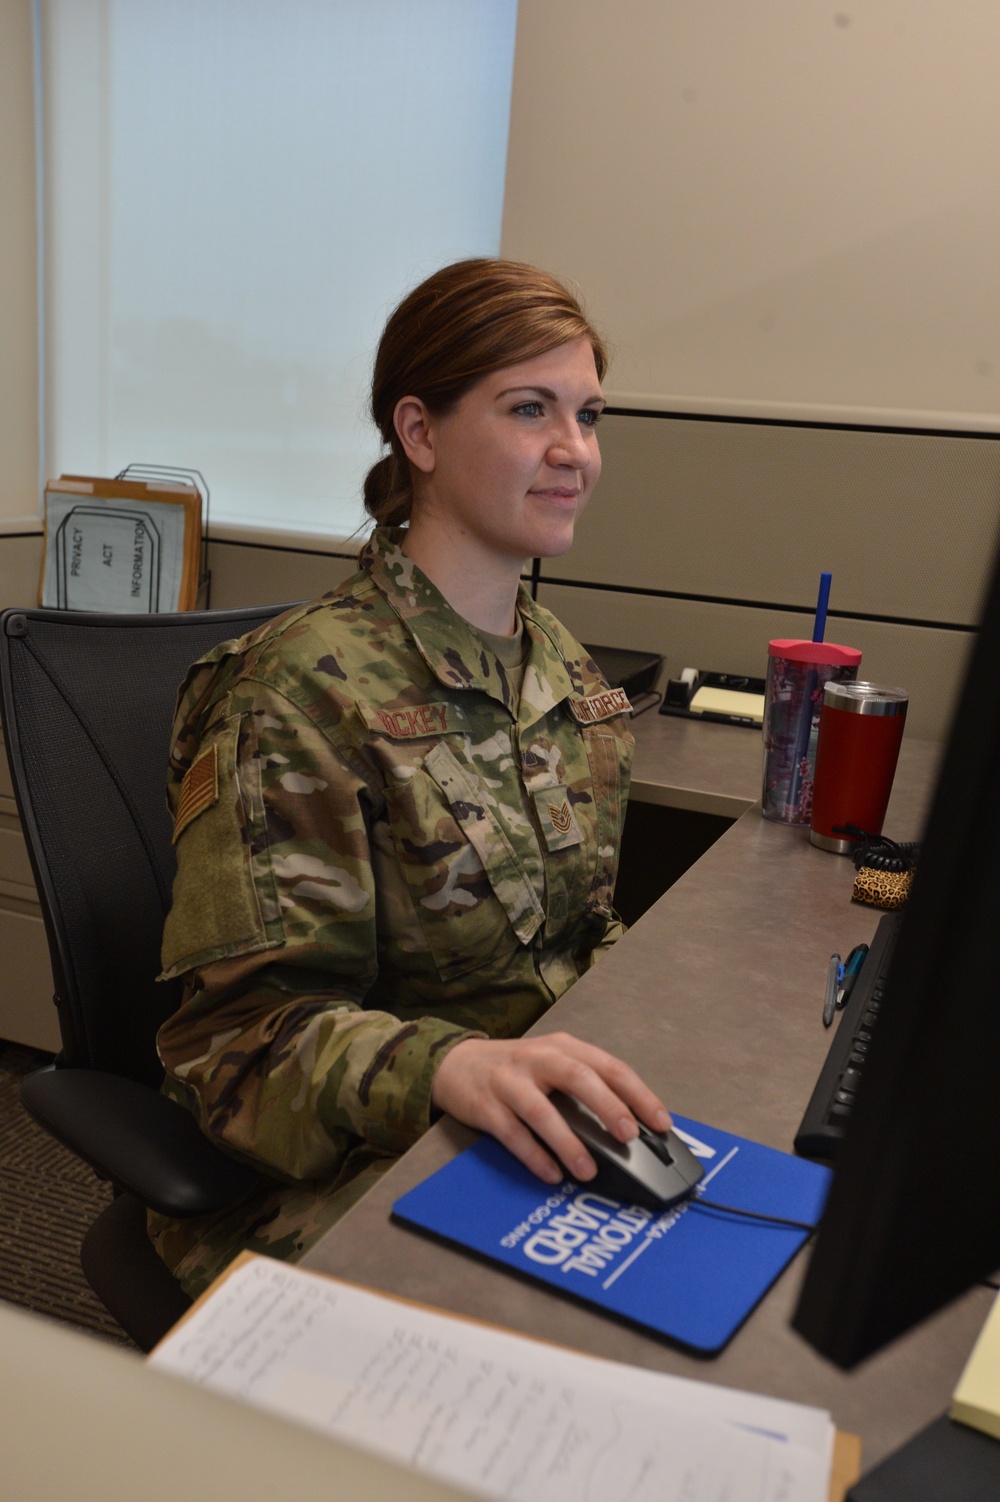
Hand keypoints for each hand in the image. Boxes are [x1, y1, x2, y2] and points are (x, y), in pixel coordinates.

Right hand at [430, 1031, 670, 1185]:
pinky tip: (552, 1174)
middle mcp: (537, 1058)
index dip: (638, 1094)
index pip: (609, 1066)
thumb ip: (586, 1086)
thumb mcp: (553, 1064)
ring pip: (542, 1110)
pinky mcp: (485, 1105)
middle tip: (629, 1136)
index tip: (661, 1123)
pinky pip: (512, 1133)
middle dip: (607, 1106)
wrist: (456, 1063)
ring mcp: (509, 1081)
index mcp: (563, 1047)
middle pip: (578, 1078)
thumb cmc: (515, 1069)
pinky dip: (534, 1156)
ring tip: (588, 1170)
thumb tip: (632, 1125)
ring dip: (568, 1141)